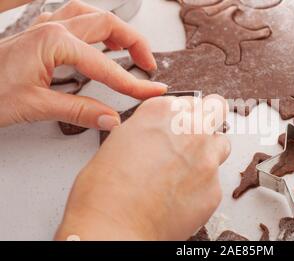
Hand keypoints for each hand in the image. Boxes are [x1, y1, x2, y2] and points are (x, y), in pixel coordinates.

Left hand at [0, 0, 166, 129]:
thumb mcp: (36, 106)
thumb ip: (79, 111)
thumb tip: (111, 118)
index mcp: (54, 42)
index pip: (107, 66)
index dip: (133, 83)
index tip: (151, 91)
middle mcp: (52, 28)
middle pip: (108, 24)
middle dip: (136, 43)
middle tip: (150, 65)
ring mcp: (45, 27)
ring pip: (92, 14)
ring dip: (116, 29)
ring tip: (130, 48)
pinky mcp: (39, 34)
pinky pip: (74, 18)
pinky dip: (94, 26)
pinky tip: (97, 39)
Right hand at [55, 95, 230, 239]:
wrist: (113, 227)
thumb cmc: (105, 190)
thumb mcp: (118, 141)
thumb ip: (147, 130)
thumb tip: (155, 136)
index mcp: (163, 112)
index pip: (188, 101)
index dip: (182, 115)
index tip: (178, 125)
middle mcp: (190, 130)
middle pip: (215, 110)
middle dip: (208, 119)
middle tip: (195, 135)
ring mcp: (206, 159)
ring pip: (221, 144)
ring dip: (208, 152)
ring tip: (186, 170)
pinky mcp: (214, 189)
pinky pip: (215, 181)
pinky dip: (203, 186)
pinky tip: (181, 196)